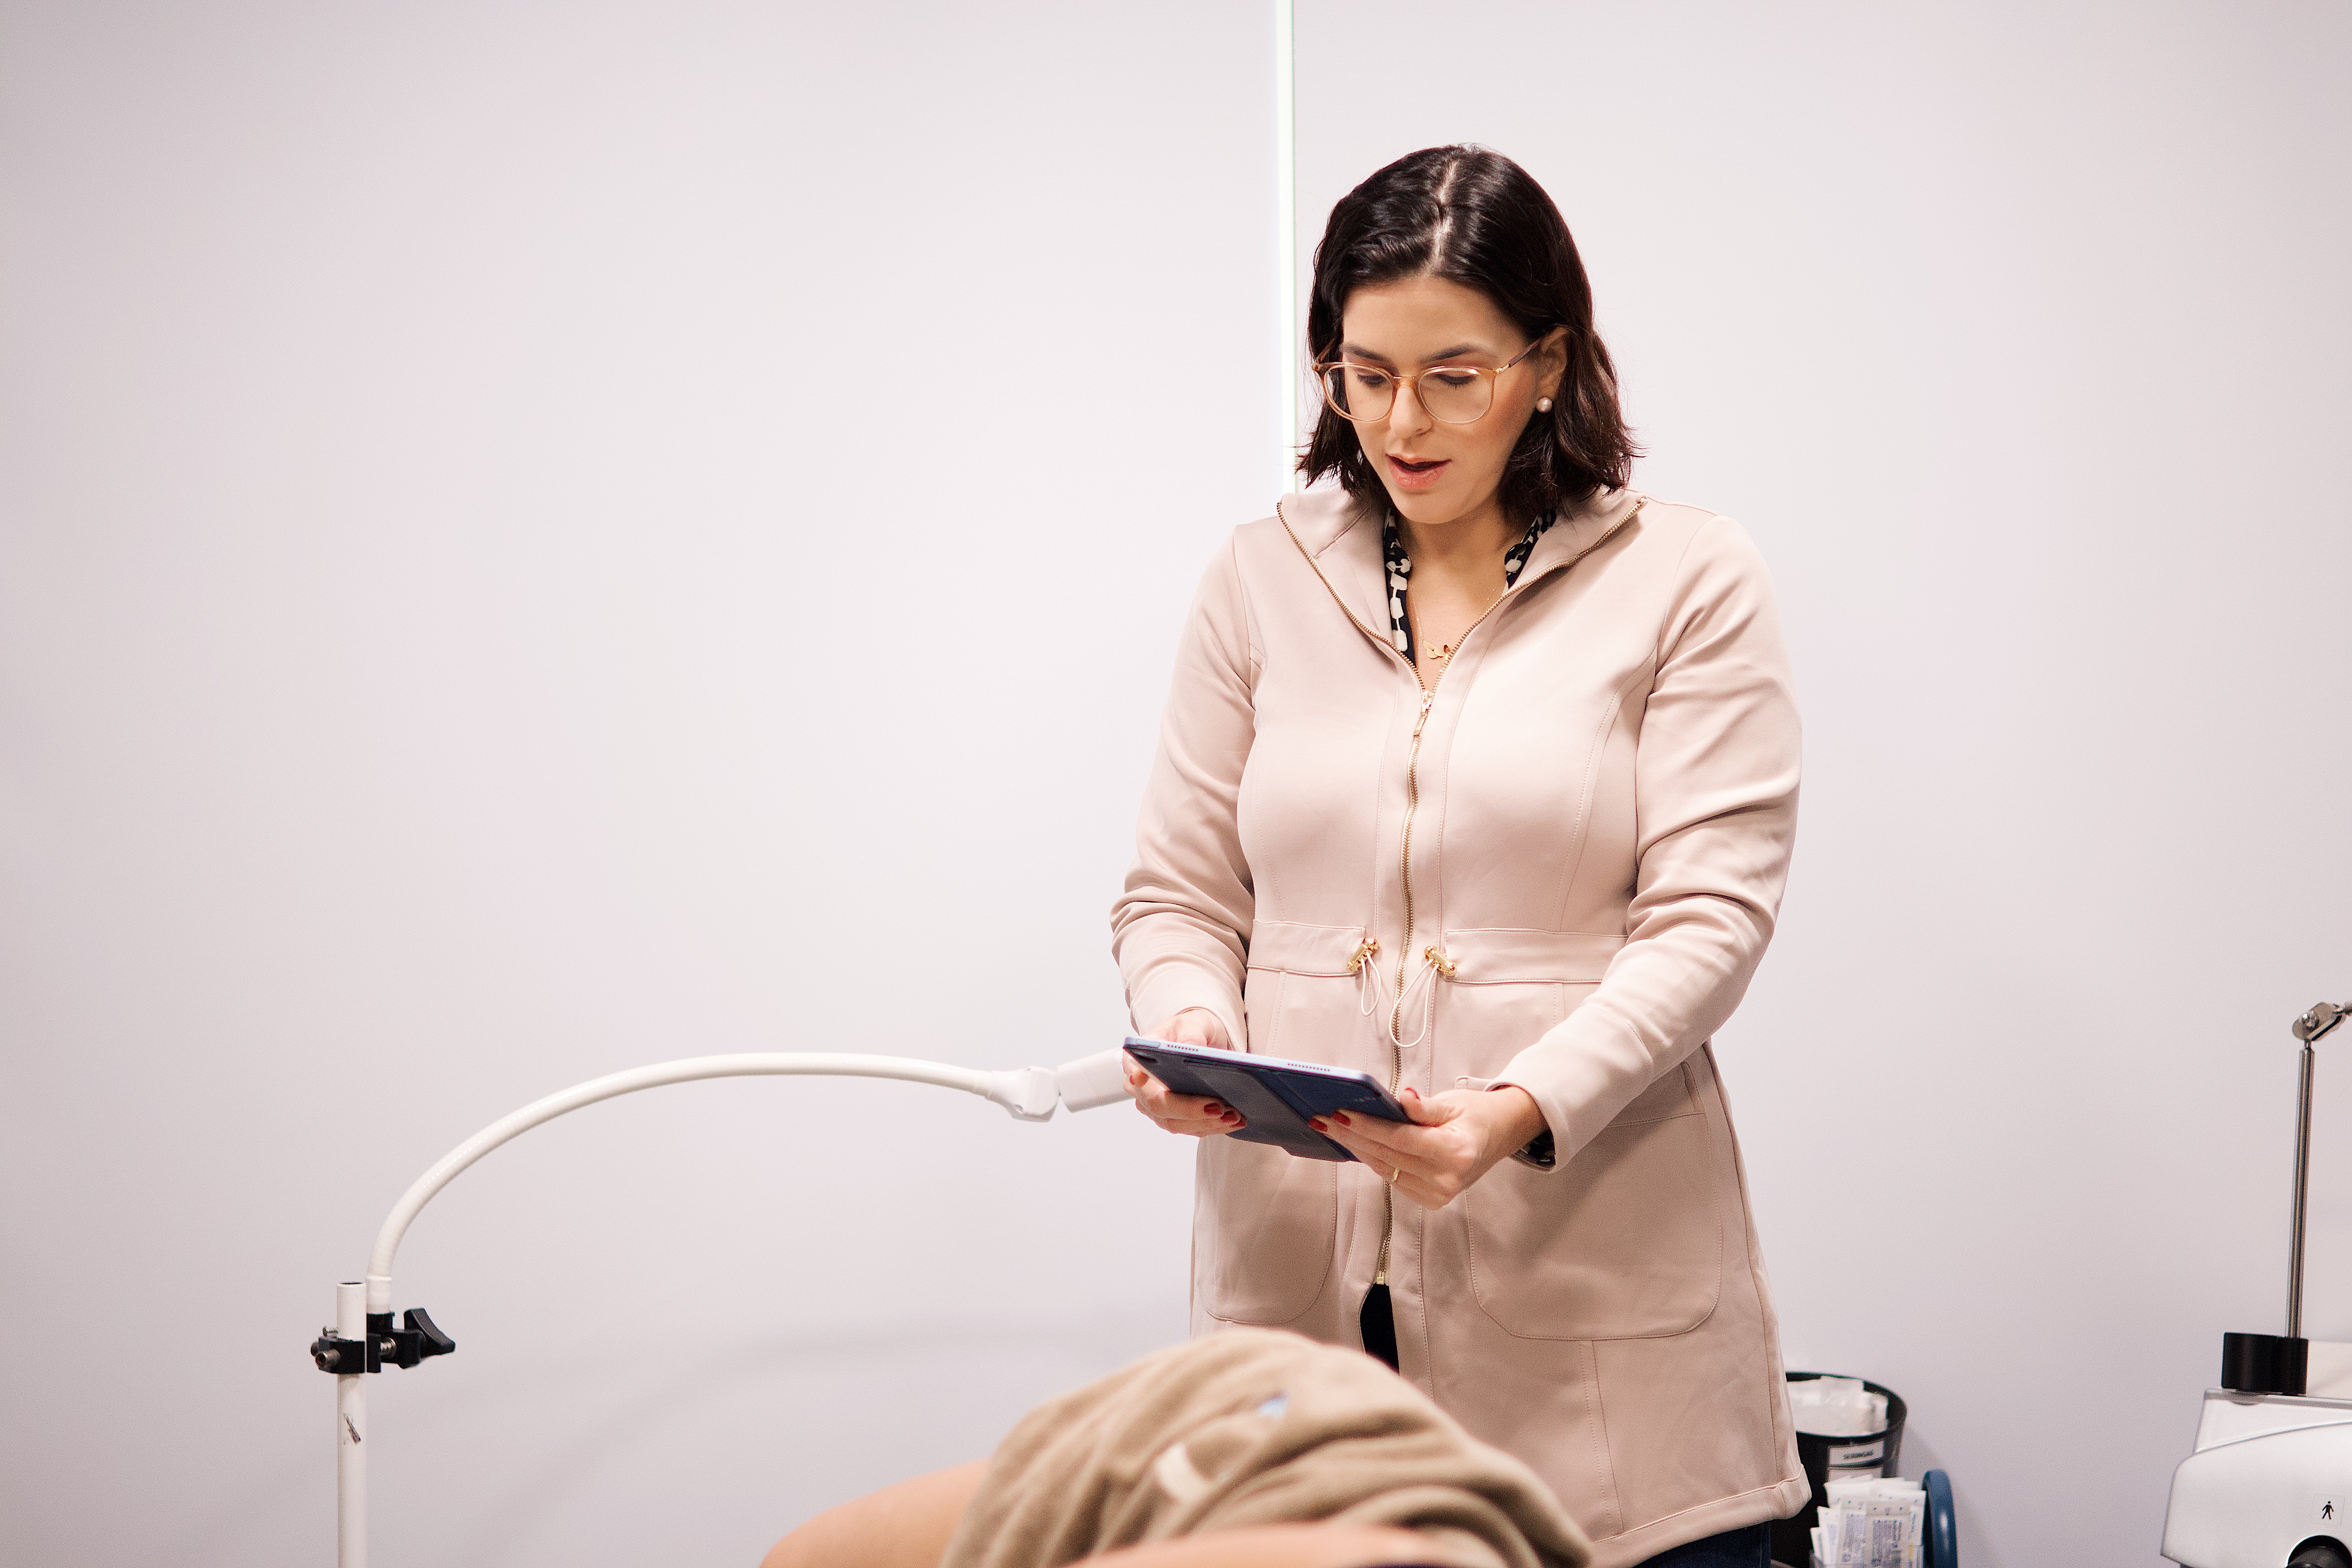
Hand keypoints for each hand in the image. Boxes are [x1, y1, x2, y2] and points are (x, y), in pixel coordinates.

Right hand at [1124, 1009, 1244, 1137]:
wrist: (1201, 1040)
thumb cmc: (1190, 1030)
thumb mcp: (1192, 1024)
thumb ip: (1190, 1035)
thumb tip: (1193, 1048)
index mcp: (1137, 1061)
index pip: (1138, 1076)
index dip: (1143, 1081)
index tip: (1147, 1080)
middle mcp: (1143, 1089)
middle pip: (1160, 1108)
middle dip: (1190, 1111)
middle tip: (1218, 1107)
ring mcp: (1158, 1108)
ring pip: (1177, 1124)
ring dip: (1207, 1123)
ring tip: (1233, 1115)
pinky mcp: (1177, 1119)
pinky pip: (1192, 1128)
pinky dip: (1214, 1127)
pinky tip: (1234, 1120)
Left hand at [1310, 1085, 1545, 1209]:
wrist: (1499, 1136)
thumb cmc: (1475, 1115)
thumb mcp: (1453, 1103)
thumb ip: (1424, 1107)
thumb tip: (1401, 1098)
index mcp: (1456, 1151)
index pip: (1400, 1138)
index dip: (1367, 1125)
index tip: (1339, 1112)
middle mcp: (1448, 1178)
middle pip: (1388, 1155)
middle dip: (1352, 1135)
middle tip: (1322, 1119)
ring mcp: (1440, 1194)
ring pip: (1386, 1169)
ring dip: (1357, 1148)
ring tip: (1331, 1129)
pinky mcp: (1432, 1200)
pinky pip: (1394, 1177)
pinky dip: (1374, 1159)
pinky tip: (1355, 1144)